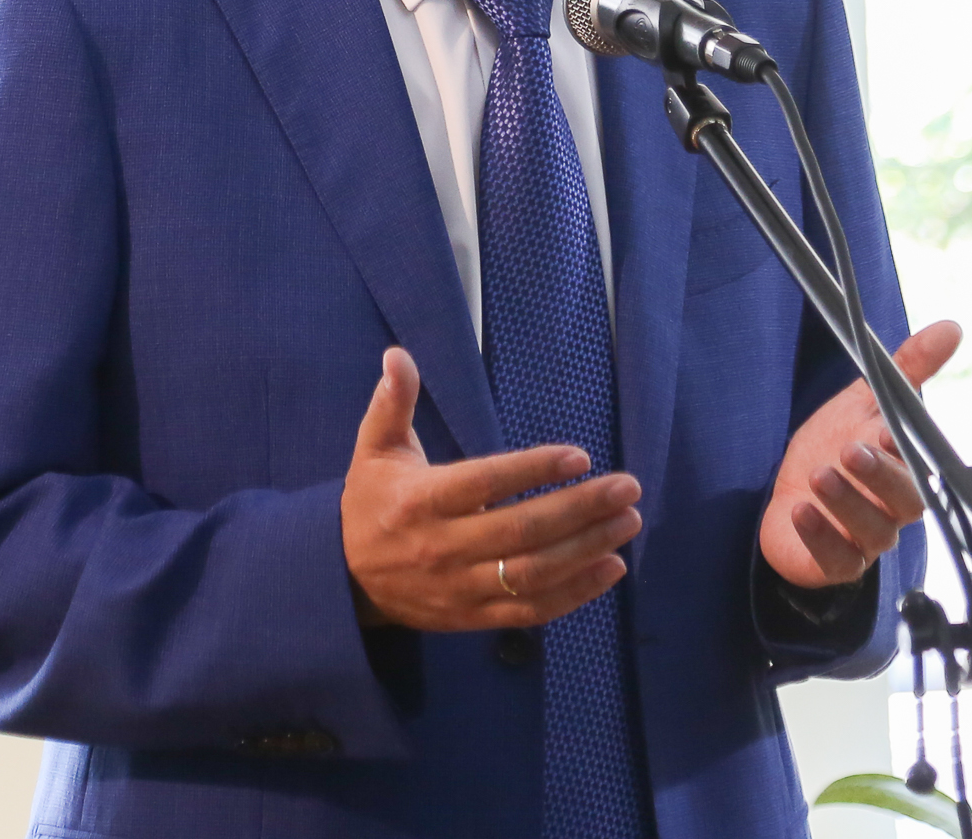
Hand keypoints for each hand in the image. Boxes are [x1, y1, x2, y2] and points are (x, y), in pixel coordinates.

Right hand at [340, 347, 641, 631]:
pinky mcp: (473, 616)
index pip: (486, 484)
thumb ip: (391, 403)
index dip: (533, 471)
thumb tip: (397, 355)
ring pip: (533, 572)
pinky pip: (531, 611)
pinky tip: (610, 570)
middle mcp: (443, 547)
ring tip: (627, 523)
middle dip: (580, 509)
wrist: (345, 579)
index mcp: (421, 500)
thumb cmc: (371, 503)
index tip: (579, 457)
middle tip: (627, 488)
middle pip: (521, 530)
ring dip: (587, 549)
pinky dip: (575, 593)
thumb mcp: (373, 449)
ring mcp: (460, 587)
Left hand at [756, 319, 961, 590]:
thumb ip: (906, 369)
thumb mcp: (861, 403)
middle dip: (879, 476)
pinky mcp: (837, 564)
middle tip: (849, 451)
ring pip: (873, 529)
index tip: (887, 431)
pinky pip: (837, 559)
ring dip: (846, 502)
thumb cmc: (830, 450)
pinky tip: (801, 512)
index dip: (907, 451)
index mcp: (906, 468)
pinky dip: (820, 536)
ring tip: (819, 476)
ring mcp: (868, 539)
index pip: (921, 463)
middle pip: (906, 500)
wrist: (785, 499)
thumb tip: (950, 328)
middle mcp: (894, 507)